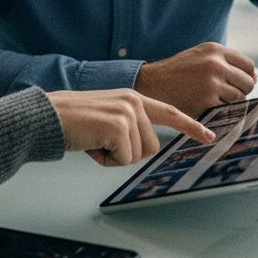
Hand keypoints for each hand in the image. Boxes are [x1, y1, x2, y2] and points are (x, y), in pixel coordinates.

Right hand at [48, 89, 214, 165]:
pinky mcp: (118, 126)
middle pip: (151, 147)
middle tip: (101, 142)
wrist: (48, 116)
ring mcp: (127, 112)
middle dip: (126, 154)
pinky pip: (123, 160)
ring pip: (137, 156)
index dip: (190, 125)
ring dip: (114, 157)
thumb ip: (129, 125)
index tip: (210, 136)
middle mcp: (134, 101)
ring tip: (94, 141)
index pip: (169, 112)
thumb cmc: (74, 122)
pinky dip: (105, 160)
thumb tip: (145, 147)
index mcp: (133, 97)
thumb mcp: (108, 116)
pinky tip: (91, 145)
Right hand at [134, 42, 256, 117]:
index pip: (248, 66)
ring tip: (214, 102)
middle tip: (227, 96)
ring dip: (231, 104)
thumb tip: (254, 77)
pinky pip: (226, 110)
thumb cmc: (177, 72)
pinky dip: (221, 113)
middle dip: (242, 92)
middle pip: (248, 83)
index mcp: (215, 50)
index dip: (247, 77)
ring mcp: (211, 84)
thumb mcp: (199, 55)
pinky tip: (208, 108)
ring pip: (239, 99)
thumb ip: (224, 61)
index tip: (240, 84)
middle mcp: (215, 64)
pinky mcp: (206, 102)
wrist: (151, 84)